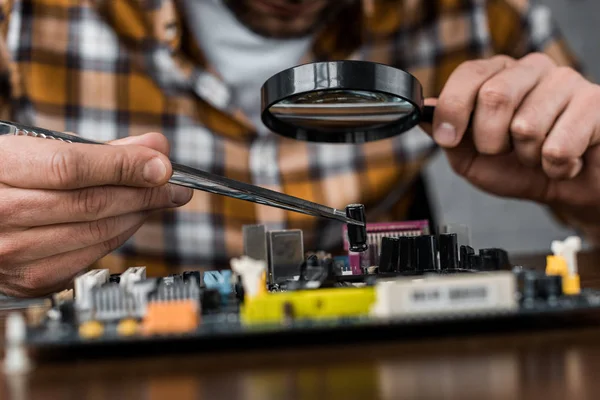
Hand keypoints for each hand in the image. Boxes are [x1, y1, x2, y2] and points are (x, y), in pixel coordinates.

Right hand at [0, 132, 191, 296]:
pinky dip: (120, 236)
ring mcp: (13, 252)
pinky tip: (131, 220)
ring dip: (138, 214)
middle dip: (145, 192)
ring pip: (97, 233)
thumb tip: (153, 147)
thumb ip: (97, 150)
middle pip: (91, 203)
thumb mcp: (37, 151)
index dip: (124, 166)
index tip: (162, 165)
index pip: (70, 167)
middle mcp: (1, 213)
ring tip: (159, 199)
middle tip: (175, 185)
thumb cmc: (4, 179)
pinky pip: (91, 257)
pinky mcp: (32, 278)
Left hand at [422, 53, 599, 238]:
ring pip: (526, 126)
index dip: (453, 108)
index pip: (469, 73)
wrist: (569, 189)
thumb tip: (425, 110)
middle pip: (494, 95)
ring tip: (538, 156)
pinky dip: (555, 167)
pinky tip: (564, 161)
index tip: (448, 137)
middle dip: (490, 140)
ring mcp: (566, 82)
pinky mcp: (595, 104)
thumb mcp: (471, 157)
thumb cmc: (521, 169)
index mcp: (499, 76)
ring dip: (526, 157)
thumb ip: (448, 135)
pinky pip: (558, 146)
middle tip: (503, 152)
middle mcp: (532, 70)